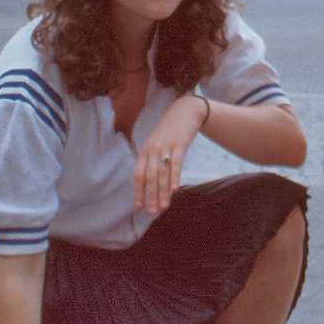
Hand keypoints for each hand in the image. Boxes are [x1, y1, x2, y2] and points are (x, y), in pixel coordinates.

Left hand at [133, 92, 207, 212]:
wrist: (185, 111)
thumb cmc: (170, 130)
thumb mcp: (156, 143)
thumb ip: (152, 160)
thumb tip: (151, 182)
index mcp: (145, 151)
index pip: (138, 175)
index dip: (138, 191)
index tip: (139, 206)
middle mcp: (152, 150)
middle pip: (149, 177)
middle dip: (151, 196)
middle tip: (152, 212)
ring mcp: (165, 147)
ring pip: (162, 173)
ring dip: (163, 192)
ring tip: (164, 206)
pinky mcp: (179, 144)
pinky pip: (175, 163)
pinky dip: (175, 177)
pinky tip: (176, 189)